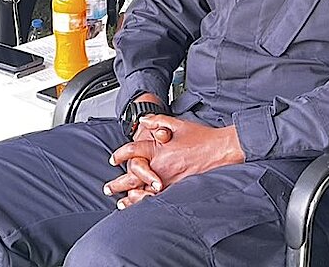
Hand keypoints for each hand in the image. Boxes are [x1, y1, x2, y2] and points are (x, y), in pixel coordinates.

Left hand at [107, 115, 242, 206]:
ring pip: (144, 191)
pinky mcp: (179, 188)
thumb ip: (157, 121)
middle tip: (107, 188)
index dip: (120, 155)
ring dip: (131, 198)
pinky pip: (160, 199)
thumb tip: (143, 121)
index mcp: (158, 149)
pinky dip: (148, 203)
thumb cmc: (201, 137)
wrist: (220, 149)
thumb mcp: (177, 123)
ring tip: (120, 202)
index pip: (132, 151)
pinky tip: (143, 207)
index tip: (113, 159)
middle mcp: (161, 166)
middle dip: (118, 183)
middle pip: (133, 176)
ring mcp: (169, 179)